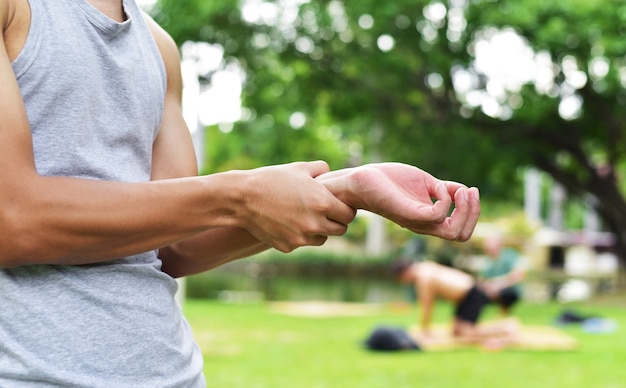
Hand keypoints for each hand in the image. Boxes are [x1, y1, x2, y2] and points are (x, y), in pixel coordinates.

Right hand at [239, 161, 356, 251]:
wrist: (242, 198)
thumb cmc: (272, 179)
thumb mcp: (299, 168)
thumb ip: (322, 169)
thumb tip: (332, 174)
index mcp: (323, 203)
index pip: (349, 215)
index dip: (346, 209)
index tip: (339, 204)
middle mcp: (315, 224)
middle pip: (341, 230)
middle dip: (336, 221)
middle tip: (326, 211)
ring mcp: (301, 238)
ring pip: (322, 238)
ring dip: (319, 230)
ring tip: (305, 216)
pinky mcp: (288, 247)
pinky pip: (302, 243)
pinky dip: (299, 235)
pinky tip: (287, 222)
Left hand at [317, 163, 479, 240]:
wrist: (360, 180)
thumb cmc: (389, 181)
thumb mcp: (424, 183)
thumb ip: (444, 189)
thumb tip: (464, 190)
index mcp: (428, 220)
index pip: (460, 232)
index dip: (472, 213)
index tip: (470, 190)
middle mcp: (424, 225)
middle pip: (461, 236)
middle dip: (473, 213)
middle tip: (470, 191)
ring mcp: (416, 221)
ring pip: (453, 232)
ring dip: (464, 209)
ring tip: (461, 190)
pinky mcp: (406, 213)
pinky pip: (436, 215)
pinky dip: (445, 200)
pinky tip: (437, 186)